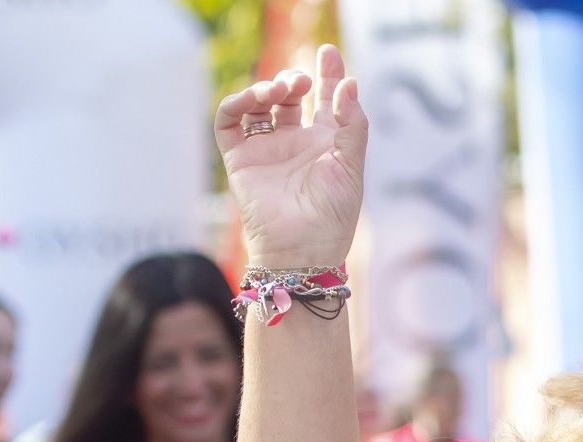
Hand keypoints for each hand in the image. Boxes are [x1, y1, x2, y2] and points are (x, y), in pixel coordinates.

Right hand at [215, 44, 367, 268]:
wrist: (302, 248)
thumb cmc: (332, 214)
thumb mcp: (351, 166)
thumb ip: (352, 124)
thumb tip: (351, 83)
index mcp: (325, 144)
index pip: (325, 99)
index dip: (328, 74)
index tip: (329, 52)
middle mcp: (295, 143)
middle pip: (290, 96)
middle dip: (294, 79)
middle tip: (302, 82)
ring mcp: (267, 149)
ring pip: (260, 104)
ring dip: (268, 88)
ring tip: (282, 90)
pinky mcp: (240, 158)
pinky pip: (230, 121)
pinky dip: (238, 103)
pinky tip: (256, 100)